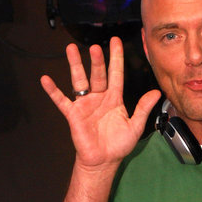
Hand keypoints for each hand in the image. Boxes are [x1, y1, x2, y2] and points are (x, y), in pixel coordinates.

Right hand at [40, 36, 160, 168]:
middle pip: (97, 74)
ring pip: (79, 81)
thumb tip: (156, 93)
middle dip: (97, 60)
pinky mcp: (73, 115)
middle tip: (95, 46)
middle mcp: (99, 98)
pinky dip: (53, 91)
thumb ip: (143, 108)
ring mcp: (85, 105)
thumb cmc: (119, 144)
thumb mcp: (135, 125)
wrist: (104, 161)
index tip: (115, 41)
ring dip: (75, 65)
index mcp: (114, 98)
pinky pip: (61, 101)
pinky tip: (45, 79)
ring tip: (71, 49)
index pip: (115, 73)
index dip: (116, 58)